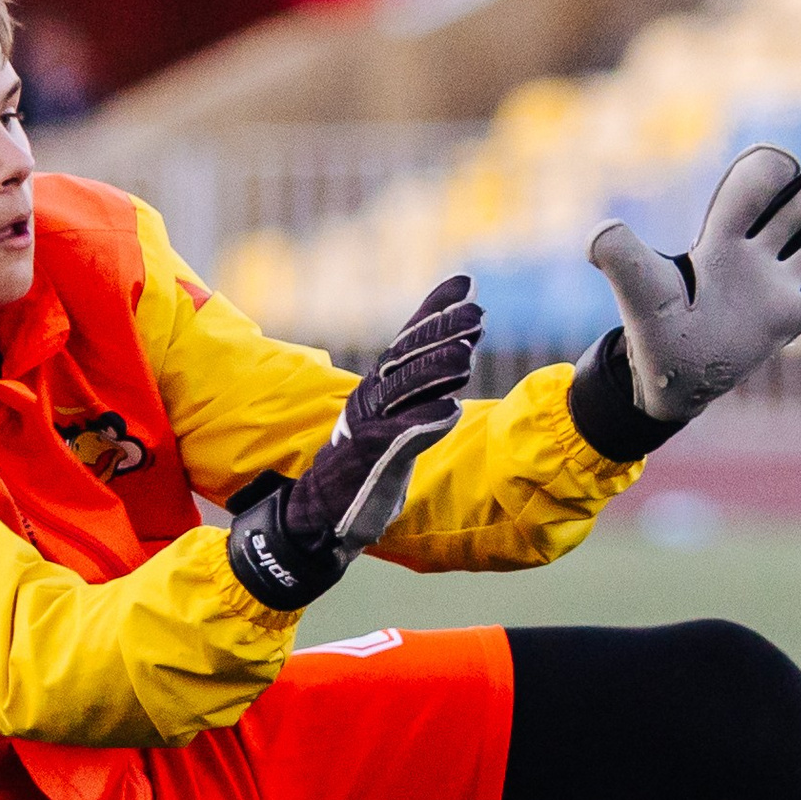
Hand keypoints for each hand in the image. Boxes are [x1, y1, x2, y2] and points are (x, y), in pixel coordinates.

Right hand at [227, 276, 481, 609]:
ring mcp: (370, 429)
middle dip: (443, 332)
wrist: (323, 516)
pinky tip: (447, 412)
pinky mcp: (372, 460)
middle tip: (477, 313)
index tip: (465, 283)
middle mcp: (371, 400)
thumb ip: (424, 389)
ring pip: (405, 392)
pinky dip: (423, 424)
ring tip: (467, 357)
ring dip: (435, 372)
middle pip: (409, 357)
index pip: (410, 340)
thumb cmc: (365, 467)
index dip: (435, 310)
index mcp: (378, 387)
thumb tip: (460, 351)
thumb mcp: (397, 421)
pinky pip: (400, 438)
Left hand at [585, 145, 800, 422]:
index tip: (782, 165)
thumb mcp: (637, 289)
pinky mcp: (791, 318)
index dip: (771, 169)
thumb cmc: (652, 328)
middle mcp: (754, 254)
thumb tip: (599, 234)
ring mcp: (777, 284)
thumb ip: (620, 256)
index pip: (753, 187)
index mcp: (721, 237)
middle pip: (797, 205)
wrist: (671, 378)